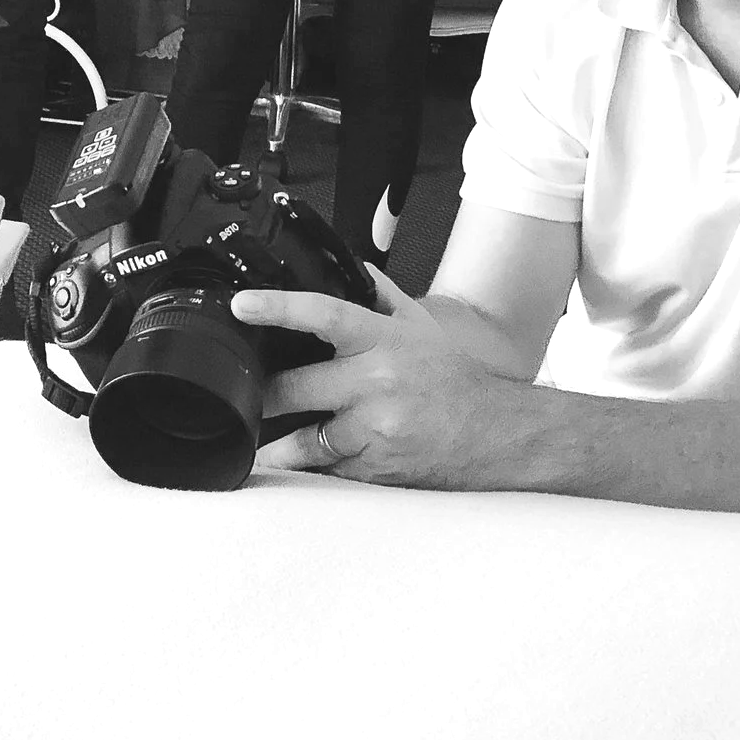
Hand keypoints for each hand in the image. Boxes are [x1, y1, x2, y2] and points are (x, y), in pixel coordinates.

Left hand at [236, 267, 501, 486]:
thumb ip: (382, 296)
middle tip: (245, 391)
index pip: (323, 314)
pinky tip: (305, 462)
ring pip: (305, 439)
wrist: (496, 433)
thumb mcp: (420, 327)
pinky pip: (326, 470)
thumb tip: (353, 270)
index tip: (243, 306)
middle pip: (296, 387)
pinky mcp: (376, 469)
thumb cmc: (454, 380)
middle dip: (264, 394)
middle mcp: (377, 383)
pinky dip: (311, 467)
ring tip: (261, 438)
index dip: (278, 308)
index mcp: (383, 342)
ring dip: (277, 441)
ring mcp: (375, 429)